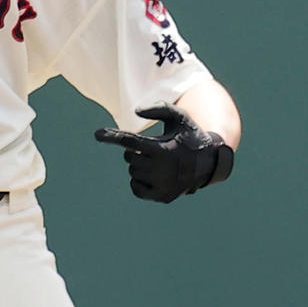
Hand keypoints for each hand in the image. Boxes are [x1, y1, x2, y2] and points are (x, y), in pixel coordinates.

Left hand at [94, 104, 233, 203]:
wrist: (210, 162)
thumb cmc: (190, 135)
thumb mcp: (179, 116)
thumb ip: (158, 109)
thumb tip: (136, 113)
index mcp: (164, 149)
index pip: (131, 142)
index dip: (112, 136)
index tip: (97, 134)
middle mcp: (162, 170)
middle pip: (130, 158)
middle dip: (135, 152)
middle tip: (152, 148)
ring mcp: (163, 186)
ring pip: (133, 172)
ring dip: (139, 165)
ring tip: (158, 162)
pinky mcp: (163, 197)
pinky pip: (136, 188)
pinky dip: (138, 180)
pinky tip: (153, 175)